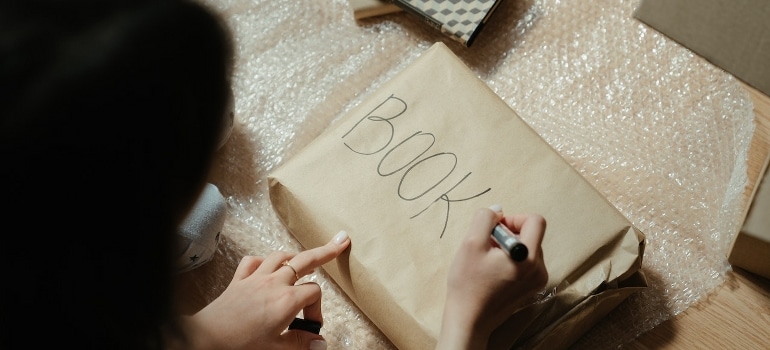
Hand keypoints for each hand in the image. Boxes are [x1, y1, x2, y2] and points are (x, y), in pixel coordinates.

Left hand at [177, 230, 350, 349]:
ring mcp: (255, 278)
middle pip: (305, 260)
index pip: (314, 293)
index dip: (317, 310)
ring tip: (305, 260)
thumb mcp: (276, 349)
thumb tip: (319, 343)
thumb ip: (300, 343)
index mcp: (287, 300)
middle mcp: (274, 283)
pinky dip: (262, 261)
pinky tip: (266, 266)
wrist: (207, 338)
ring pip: (280, 256)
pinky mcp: (239, 280)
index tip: (310, 327)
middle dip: (325, 251)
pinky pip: (253, 262)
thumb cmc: (240, 345)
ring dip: (294, 256)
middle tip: (340, 241)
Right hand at [436, 206, 547, 349]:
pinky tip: (493, 270)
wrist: (469, 320)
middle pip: (531, 235)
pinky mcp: (530, 289)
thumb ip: (485, 219)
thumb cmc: (468, 284)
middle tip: (487, 245)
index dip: (514, 218)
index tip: (496, 228)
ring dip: (508, 247)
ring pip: (527, 248)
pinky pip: (525, 263)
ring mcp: (537, 281)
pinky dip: (510, 260)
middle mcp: (539, 269)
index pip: (535, 221)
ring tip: (488, 260)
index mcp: (528, 257)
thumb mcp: (471, 243)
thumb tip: (498, 211)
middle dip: (509, 233)